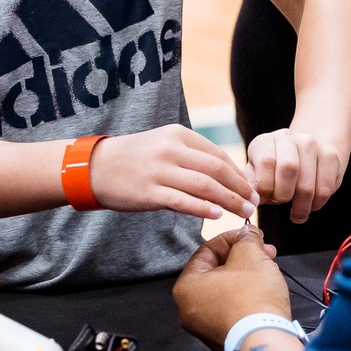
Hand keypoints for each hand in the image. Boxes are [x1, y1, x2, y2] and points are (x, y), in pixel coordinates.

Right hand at [88, 125, 257, 220]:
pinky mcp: (149, 192)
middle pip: (216, 170)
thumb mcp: (164, 145)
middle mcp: (170, 149)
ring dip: (228, 201)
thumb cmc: (135, 159)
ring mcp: (159, 170)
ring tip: (242, 213)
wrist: (96, 167)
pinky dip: (203, 209)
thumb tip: (226, 175)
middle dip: (240, 188)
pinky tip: (216, 216)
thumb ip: (192, 156)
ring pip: (204, 186)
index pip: (218, 154)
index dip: (238, 173)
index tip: (251, 188)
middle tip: (254, 202)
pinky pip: (182, 201)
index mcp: (178, 135)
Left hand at [173, 228, 288, 348]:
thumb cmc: (253, 300)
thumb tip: (247, 233)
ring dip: (246, 275)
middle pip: (216, 271)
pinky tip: (263, 289)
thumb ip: (245, 238)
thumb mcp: (250, 255)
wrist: (267, 342)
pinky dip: (245, 296)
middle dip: (242, 257)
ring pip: (226, 289)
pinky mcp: (223, 337)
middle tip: (261, 251)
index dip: (231, 238)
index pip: (206, 251)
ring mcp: (204, 326)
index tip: (247, 235)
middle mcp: (189, 309)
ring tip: (267, 268)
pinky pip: (231, 308)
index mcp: (186, 287)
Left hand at [245, 128, 344, 223]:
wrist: (306, 154)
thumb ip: (251, 186)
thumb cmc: (275, 171)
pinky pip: (325, 189)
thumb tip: (251, 200)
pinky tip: (311, 206)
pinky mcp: (330, 156)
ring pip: (307, 185)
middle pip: (289, 168)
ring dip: (301, 206)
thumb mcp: (257, 174)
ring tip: (297, 213)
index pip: (266, 162)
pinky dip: (317, 204)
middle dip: (283, 195)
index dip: (265, 187)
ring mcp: (311, 144)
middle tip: (282, 202)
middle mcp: (288, 137)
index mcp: (265, 142)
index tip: (266, 198)